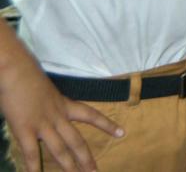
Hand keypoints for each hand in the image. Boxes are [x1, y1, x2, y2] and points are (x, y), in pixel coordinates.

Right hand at [0, 42, 122, 171]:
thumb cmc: (28, 75)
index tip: (122, 133)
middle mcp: (58, 116)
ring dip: (69, 166)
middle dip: (86, 158)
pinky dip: (33, 166)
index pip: (92, 115)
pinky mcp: (25, 129)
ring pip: (60, 149)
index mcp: (64, 104)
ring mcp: (43, 124)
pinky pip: (31, 152)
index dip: (107, 125)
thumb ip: (50, 102)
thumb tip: (47, 109)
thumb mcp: (47, 89)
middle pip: (76, 141)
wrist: (16, 70)